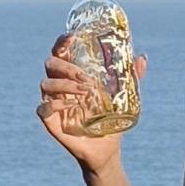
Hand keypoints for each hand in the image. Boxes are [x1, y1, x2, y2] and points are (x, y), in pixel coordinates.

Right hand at [37, 32, 147, 171]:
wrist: (107, 149)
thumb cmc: (111, 119)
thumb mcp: (125, 96)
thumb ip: (132, 76)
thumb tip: (142, 57)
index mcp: (72, 75)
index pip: (61, 52)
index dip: (62, 42)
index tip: (71, 36)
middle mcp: (60, 86)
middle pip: (50, 64)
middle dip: (66, 66)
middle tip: (85, 76)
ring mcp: (53, 102)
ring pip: (46, 84)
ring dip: (64, 85)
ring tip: (84, 92)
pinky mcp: (50, 121)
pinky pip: (42, 108)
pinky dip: (53, 104)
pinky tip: (70, 106)